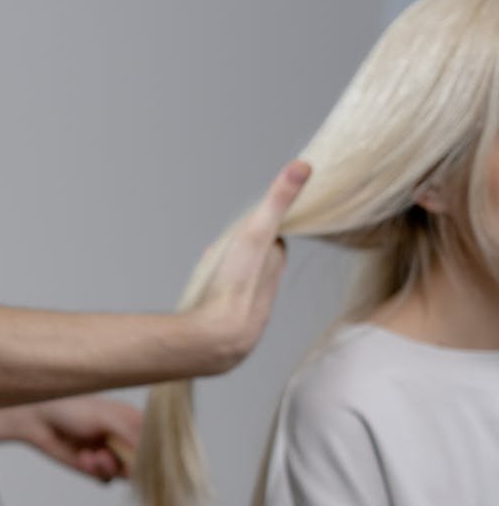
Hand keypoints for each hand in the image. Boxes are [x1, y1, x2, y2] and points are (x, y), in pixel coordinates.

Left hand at [0, 395, 141, 481]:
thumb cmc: (72, 410)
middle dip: (128, 463)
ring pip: (124, 475)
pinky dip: (95, 472)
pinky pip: (105, 480)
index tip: (143, 458)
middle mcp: (124, 439)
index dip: (152, 453)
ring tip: (94, 456)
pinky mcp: (94, 468)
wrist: (39, 420)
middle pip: (142, 463)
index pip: (156, 442)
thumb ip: (130, 433)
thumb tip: (149, 453)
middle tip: (111, 456)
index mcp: (133, 421)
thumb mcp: (106, 417)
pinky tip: (83, 458)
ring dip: (109, 467)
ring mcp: (110, 454)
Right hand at [190, 160, 310, 371]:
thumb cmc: (235, 286)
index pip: (273, 242)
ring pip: (239, 290)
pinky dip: (216, 302)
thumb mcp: (255, 233)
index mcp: (273, 266)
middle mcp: (266, 292)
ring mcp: (249, 314)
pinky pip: (224, 310)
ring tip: (209, 277)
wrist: (217, 339)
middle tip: (221, 251)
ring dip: (226, 280)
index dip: (258, 230)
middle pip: (256, 265)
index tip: (245, 225)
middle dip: (240, 255)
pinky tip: (203, 305)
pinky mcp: (231, 332)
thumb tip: (303, 166)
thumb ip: (277, 201)